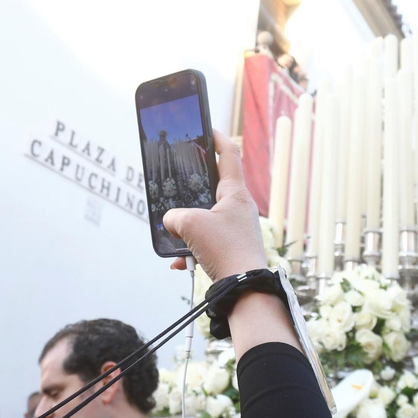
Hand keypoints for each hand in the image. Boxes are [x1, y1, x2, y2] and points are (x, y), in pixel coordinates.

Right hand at [164, 131, 266, 279]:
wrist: (244, 289)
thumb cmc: (225, 251)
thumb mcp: (189, 224)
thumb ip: (174, 216)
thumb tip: (172, 222)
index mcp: (235, 193)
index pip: (229, 154)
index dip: (217, 138)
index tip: (206, 129)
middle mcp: (240, 208)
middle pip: (215, 187)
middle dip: (194, 187)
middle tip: (179, 183)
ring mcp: (238, 229)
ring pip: (207, 219)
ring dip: (189, 226)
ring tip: (175, 236)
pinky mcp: (234, 249)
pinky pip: (208, 243)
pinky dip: (192, 250)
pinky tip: (180, 262)